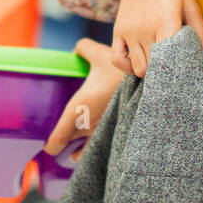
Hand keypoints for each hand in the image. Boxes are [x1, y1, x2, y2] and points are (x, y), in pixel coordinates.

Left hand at [43, 39, 124, 158]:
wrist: (153, 84)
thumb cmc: (122, 71)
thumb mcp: (100, 53)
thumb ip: (84, 49)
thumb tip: (75, 51)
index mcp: (80, 107)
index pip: (60, 135)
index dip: (52, 144)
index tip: (48, 148)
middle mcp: (90, 124)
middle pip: (70, 144)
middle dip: (64, 146)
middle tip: (59, 145)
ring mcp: (105, 132)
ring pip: (87, 151)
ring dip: (81, 153)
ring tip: (76, 154)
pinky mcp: (119, 134)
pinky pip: (103, 148)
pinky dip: (97, 151)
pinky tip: (96, 149)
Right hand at [105, 0, 202, 77]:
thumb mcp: (191, 5)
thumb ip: (202, 36)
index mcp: (166, 20)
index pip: (171, 60)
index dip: (179, 73)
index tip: (186, 77)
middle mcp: (145, 28)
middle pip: (155, 69)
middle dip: (166, 75)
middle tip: (176, 72)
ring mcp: (129, 30)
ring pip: (138, 68)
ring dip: (149, 72)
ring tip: (160, 66)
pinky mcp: (117, 30)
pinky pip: (117, 60)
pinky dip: (127, 68)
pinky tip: (139, 63)